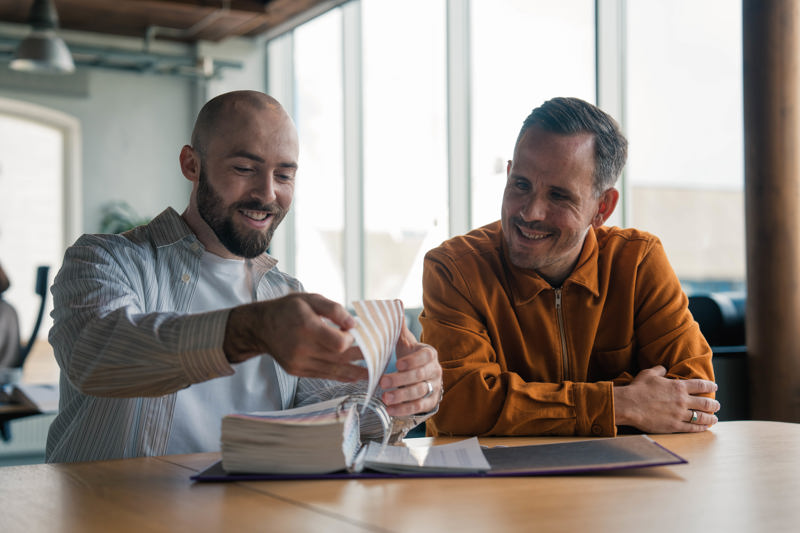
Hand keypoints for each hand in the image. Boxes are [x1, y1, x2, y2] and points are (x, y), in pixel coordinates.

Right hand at [223, 293, 367, 381]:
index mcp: (306, 327)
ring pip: (333, 370)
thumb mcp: (311, 299)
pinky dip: (340, 376)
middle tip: (379, 356)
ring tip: (373, 372)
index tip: (356, 333)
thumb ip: (334, 309)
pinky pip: (323, 375)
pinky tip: (354, 376)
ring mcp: (298, 362)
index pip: (339, 343)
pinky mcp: (297, 371)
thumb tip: (354, 324)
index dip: (352, 340)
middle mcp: (301, 348)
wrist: (260, 327)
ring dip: (355, 372)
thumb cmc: (288, 309)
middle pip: (339, 358)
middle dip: (361, 358)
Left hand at [378, 325, 441, 416]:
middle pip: (419, 376)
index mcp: (429, 354)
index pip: (425, 356)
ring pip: (419, 393)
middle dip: (400, 380)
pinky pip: (419, 407)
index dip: (412, 361)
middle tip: (383, 382)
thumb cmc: (410, 357)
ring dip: (402, 396)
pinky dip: (405, 410)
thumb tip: (396, 303)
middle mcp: (435, 370)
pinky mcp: (431, 402)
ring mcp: (434, 387)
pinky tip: (390, 410)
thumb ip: (400, 326)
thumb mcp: (405, 342)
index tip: (398, 364)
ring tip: (385, 399)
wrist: (422, 377)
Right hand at [613, 365, 719, 432]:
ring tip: (714, 418)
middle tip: (717, 405)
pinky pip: (692, 428)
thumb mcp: (648, 374)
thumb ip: (659, 370)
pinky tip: (705, 427)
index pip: (701, 385)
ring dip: (711, 418)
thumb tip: (664, 367)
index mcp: (678, 386)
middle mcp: (682, 400)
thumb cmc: (637, 388)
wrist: (629, 405)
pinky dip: (701, 428)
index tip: (714, 387)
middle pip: (705, 403)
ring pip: (702, 417)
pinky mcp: (674, 426)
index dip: (710, 386)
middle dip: (714, 404)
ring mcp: (679, 414)